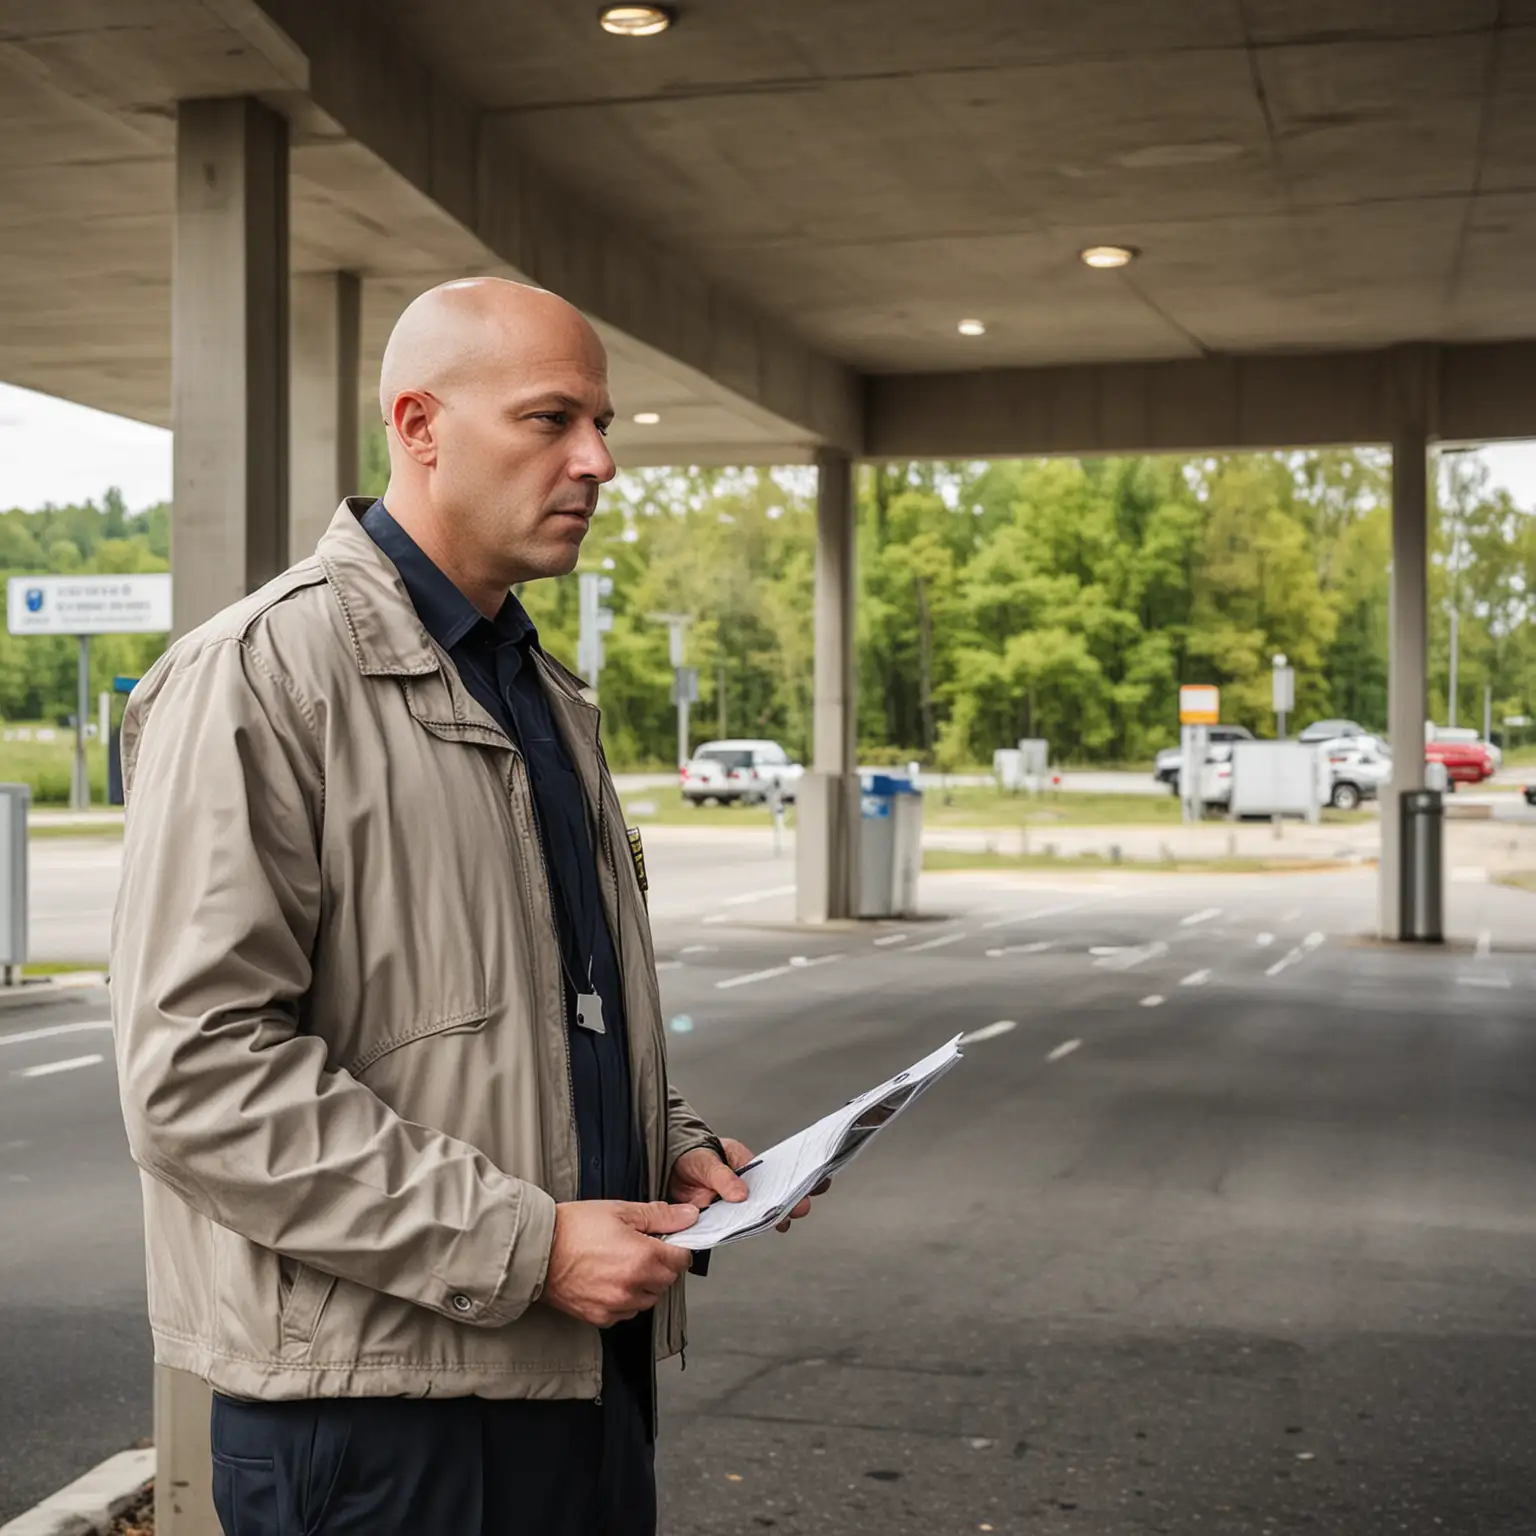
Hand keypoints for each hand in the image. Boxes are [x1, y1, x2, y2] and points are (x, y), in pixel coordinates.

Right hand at [542, 1199, 698, 1327]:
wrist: (537, 1251)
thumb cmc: (574, 1228)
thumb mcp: (620, 1211)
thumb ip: (660, 1216)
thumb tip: (689, 1216)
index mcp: (643, 1257)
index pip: (682, 1260)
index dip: (676, 1247)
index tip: (665, 1242)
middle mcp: (633, 1286)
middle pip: (667, 1281)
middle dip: (659, 1265)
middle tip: (637, 1248)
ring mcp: (617, 1305)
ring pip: (648, 1299)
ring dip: (643, 1284)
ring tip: (620, 1264)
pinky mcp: (601, 1318)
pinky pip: (626, 1313)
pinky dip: (624, 1300)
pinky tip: (608, 1280)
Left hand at [669, 1137, 831, 1233]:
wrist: (666, 1170)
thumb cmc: (691, 1156)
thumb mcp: (706, 1159)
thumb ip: (722, 1176)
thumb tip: (741, 1195)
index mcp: (747, 1165)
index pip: (776, 1172)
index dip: (796, 1179)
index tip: (815, 1184)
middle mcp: (745, 1186)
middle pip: (772, 1194)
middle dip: (789, 1200)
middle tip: (802, 1207)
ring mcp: (734, 1204)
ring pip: (756, 1212)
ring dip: (770, 1217)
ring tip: (784, 1222)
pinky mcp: (721, 1219)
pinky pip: (735, 1226)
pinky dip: (744, 1229)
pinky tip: (754, 1231)